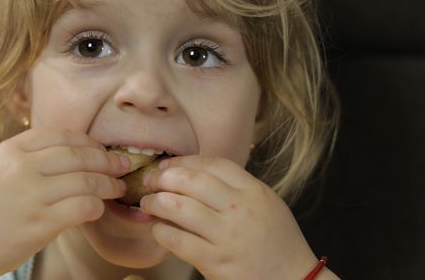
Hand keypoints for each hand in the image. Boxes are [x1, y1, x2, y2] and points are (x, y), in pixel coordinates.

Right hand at [0, 128, 129, 277]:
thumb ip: (27, 157)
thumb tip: (72, 150)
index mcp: (9, 150)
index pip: (61, 135)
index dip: (88, 141)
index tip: (102, 150)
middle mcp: (20, 167)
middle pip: (78, 155)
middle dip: (106, 160)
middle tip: (123, 166)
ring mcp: (31, 195)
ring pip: (86, 180)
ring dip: (108, 184)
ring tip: (118, 188)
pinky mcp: (40, 223)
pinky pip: (83, 207)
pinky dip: (97, 206)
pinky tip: (99, 208)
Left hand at [140, 156, 320, 279]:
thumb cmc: (277, 242)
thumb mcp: (265, 203)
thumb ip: (236, 187)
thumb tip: (193, 173)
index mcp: (254, 191)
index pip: (212, 164)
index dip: (183, 161)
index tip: (166, 165)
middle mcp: (240, 209)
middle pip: (191, 181)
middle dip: (163, 179)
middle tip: (150, 182)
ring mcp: (227, 236)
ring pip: (178, 208)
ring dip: (156, 203)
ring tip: (148, 204)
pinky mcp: (216, 262)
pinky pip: (177, 240)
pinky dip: (161, 231)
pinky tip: (158, 229)